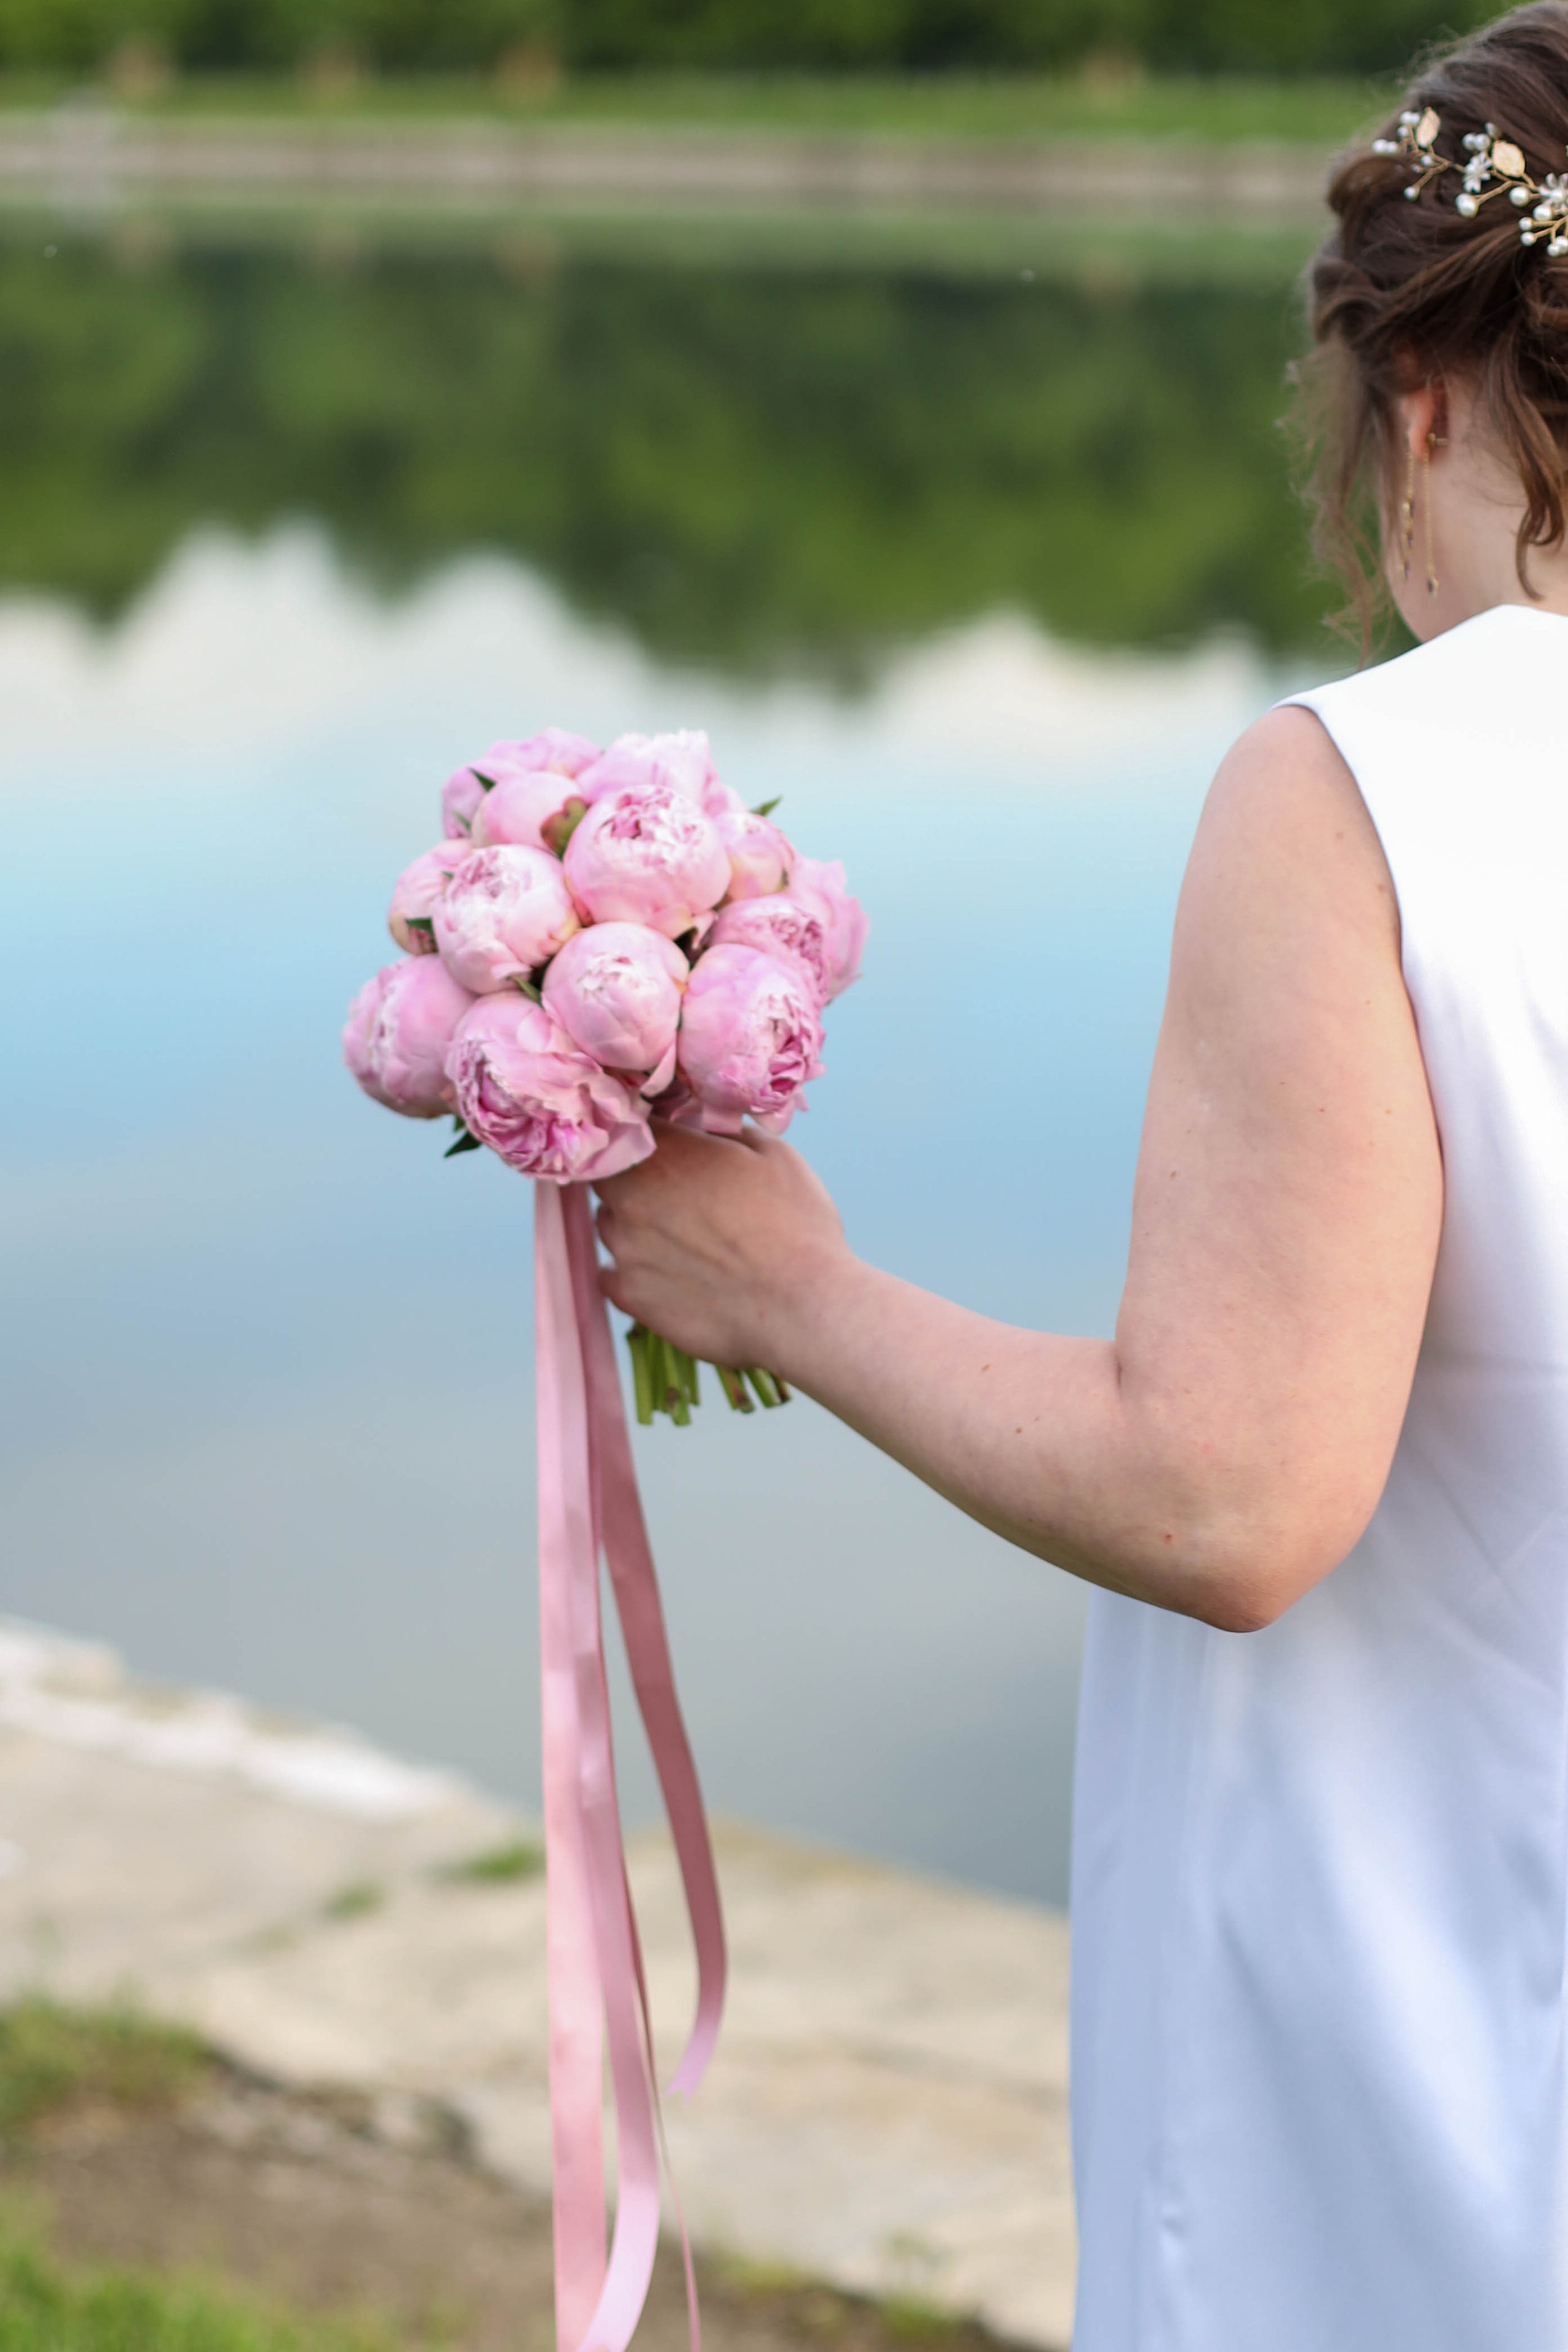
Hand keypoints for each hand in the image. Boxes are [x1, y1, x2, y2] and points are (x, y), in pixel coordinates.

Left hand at [594, 1124, 849, 1374]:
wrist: (802, 1306)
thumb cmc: (796, 1226)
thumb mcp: (774, 1155)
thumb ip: (728, 1132)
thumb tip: (707, 1128)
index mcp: (666, 1155)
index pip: (630, 1127)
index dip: (650, 1137)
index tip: (671, 1147)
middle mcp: (632, 1198)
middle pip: (610, 1178)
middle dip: (635, 1179)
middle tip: (677, 1194)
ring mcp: (625, 1250)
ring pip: (609, 1225)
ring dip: (634, 1225)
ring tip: (682, 1240)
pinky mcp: (630, 1296)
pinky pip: (611, 1274)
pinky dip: (632, 1272)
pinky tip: (668, 1274)